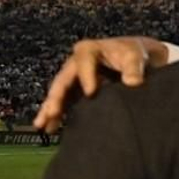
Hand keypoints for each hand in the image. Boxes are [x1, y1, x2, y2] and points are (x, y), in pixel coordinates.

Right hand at [34, 36, 168, 131]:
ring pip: (60, 93)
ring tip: (43, 124)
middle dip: (56, 97)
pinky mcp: (76, 89)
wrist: (135, 57)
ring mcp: (74, 77)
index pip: (84, 62)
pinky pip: (64, 101)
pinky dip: (57, 114)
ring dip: (51, 108)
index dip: (86, 76)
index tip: (91, 93)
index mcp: (89, 51)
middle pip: (63, 79)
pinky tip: (52, 127)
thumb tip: (133, 82)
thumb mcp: (134, 56)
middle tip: (52, 112)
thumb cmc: (132, 53)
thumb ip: (133, 68)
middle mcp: (76, 63)